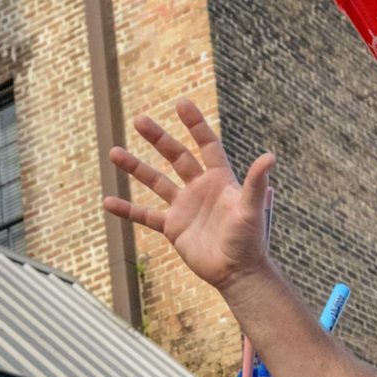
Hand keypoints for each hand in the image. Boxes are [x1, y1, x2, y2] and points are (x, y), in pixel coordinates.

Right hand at [107, 101, 280, 296]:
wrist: (237, 273)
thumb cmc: (250, 241)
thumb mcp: (252, 210)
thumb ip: (256, 183)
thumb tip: (269, 156)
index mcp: (220, 180)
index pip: (207, 145)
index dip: (195, 125)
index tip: (181, 103)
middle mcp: (200, 188)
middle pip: (176, 156)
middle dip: (158, 138)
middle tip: (139, 120)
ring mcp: (184, 207)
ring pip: (155, 182)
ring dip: (135, 167)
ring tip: (114, 152)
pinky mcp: (173, 227)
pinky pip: (145, 216)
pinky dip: (127, 210)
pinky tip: (107, 202)